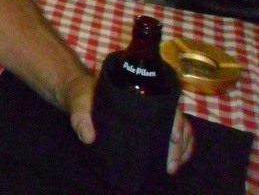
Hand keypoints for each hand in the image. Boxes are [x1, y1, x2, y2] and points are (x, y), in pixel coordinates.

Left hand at [68, 76, 194, 174]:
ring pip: (179, 129)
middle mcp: (149, 102)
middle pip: (176, 121)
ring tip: (173, 166)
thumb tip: (88, 138)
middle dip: (179, 144)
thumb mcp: (78, 104)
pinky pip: (169, 135)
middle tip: (170, 164)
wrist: (76, 93)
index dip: (175, 122)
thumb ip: (80, 118)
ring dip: (182, 148)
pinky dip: (177, 148)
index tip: (173, 139)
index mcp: (138, 92)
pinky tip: (174, 162)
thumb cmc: (80, 95)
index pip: (166, 106)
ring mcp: (150, 114)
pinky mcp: (146, 125)